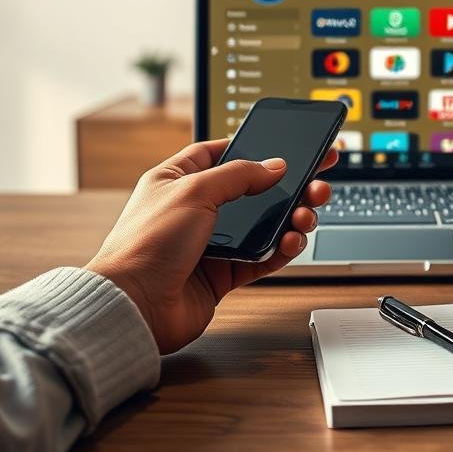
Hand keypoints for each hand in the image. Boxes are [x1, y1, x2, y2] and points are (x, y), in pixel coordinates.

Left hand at [85, 140, 337, 353]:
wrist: (134, 306)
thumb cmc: (145, 245)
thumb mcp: (193, 191)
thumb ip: (239, 175)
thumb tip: (274, 165)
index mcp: (177, 180)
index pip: (219, 154)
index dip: (251, 148)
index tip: (283, 146)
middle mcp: (195, 210)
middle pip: (253, 190)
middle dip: (288, 186)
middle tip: (318, 181)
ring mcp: (210, 243)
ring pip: (263, 225)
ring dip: (291, 218)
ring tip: (308, 214)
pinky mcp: (222, 274)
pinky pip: (262, 257)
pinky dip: (281, 249)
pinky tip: (292, 241)